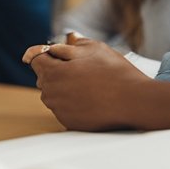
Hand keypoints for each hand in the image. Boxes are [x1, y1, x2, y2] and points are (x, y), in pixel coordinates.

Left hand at [22, 38, 147, 130]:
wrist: (133, 101)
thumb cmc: (114, 71)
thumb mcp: (93, 48)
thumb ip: (69, 45)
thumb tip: (54, 45)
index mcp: (53, 71)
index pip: (36, 59)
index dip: (46, 54)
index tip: (54, 54)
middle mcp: (51, 93)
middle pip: (45, 78)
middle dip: (57, 71)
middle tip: (82, 68)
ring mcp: (59, 110)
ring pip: (55, 94)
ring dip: (65, 87)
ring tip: (90, 84)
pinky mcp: (69, 123)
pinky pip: (65, 109)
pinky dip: (73, 103)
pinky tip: (92, 98)